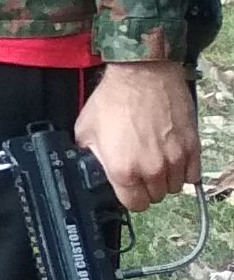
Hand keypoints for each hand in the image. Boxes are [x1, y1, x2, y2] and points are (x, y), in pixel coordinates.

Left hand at [81, 57, 201, 210]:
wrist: (143, 75)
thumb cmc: (113, 99)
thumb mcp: (86, 130)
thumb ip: (92, 156)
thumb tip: (96, 167)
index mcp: (122, 170)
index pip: (133, 204)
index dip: (130, 197)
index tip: (128, 188)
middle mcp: (151, 170)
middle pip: (155, 196)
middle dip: (146, 187)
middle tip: (140, 169)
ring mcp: (175, 160)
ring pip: (175, 187)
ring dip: (166, 179)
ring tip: (156, 160)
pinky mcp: (193, 148)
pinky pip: (193, 175)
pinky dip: (184, 170)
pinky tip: (173, 158)